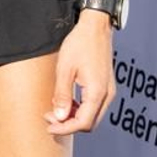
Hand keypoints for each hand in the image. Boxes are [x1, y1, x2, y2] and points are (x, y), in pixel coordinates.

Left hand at [45, 12, 113, 134]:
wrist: (95, 28)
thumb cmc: (79, 44)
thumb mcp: (65, 69)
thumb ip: (62, 94)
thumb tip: (59, 117)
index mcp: (97, 92)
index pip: (82, 123)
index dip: (64, 128)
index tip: (48, 127)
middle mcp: (107, 95)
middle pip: (89, 123)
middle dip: (68, 124)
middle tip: (49, 117)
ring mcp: (108, 91)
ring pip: (92, 116)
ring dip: (73, 117)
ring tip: (55, 110)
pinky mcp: (105, 87)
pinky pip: (93, 106)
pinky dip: (79, 109)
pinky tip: (66, 102)